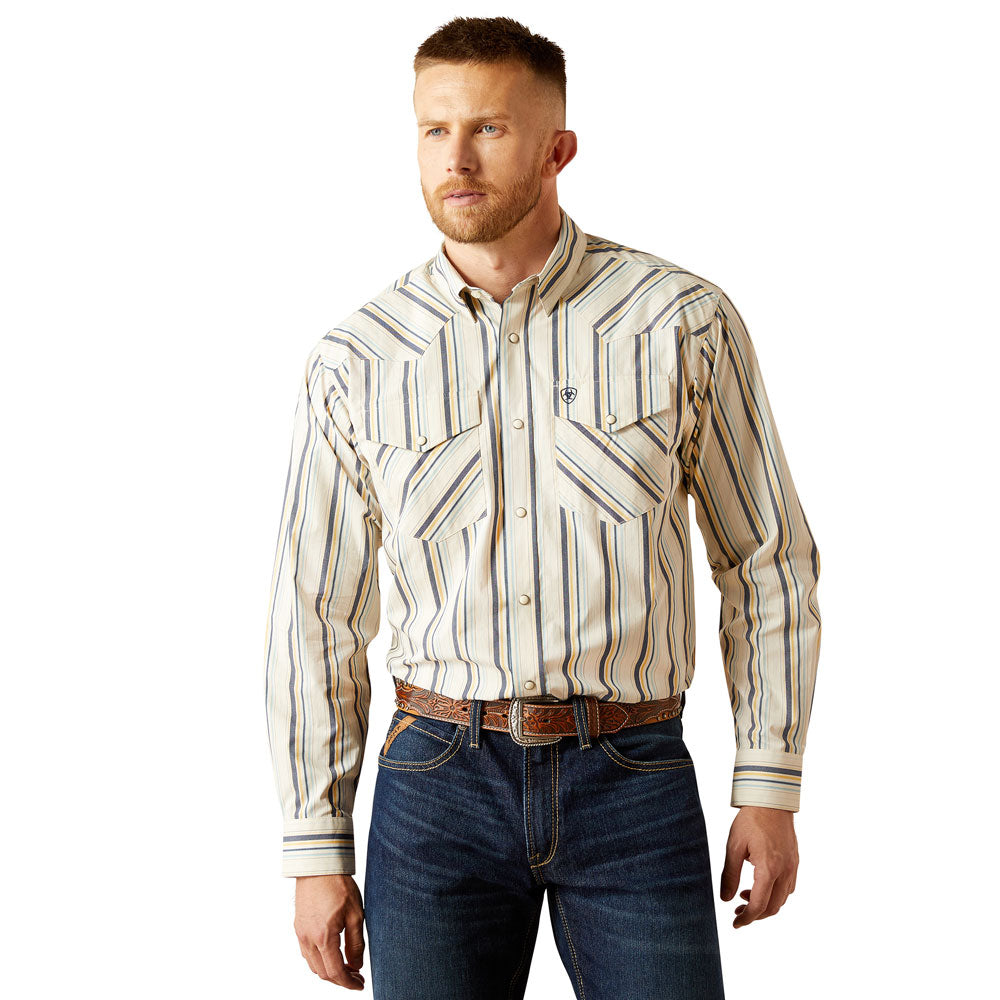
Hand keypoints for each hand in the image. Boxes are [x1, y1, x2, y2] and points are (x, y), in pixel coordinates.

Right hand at [294, 874, 365, 988]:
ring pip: (313, 965)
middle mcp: (308, 939)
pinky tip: (332, 954)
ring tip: (347, 967)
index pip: (335, 972)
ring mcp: (301, 933)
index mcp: (324, 937)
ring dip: (329, 971)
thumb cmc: (339, 886)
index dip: (348, 983)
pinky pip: (307, 953)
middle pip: (323, 973)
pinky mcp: (298, 927)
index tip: (359, 985)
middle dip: (340, 979)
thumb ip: (356, 943)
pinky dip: (319, 960)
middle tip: (357, 977)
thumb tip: (357, 965)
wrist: (318, 866)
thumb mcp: (356, 914)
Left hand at [720, 805, 797, 927]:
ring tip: (744, 896)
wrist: (771, 799)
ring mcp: (792, 866)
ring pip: (782, 899)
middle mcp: (785, 871)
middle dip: (755, 915)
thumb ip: (729, 874)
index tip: (735, 924)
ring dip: (765, 904)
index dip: (746, 918)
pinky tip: (760, 885)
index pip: (759, 905)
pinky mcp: (794, 861)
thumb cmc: (751, 820)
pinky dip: (775, 894)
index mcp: (769, 869)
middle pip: (773, 907)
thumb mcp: (734, 846)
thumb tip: (725, 899)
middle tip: (737, 913)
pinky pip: (788, 887)